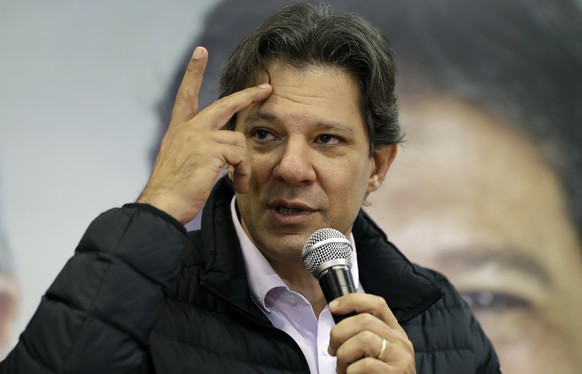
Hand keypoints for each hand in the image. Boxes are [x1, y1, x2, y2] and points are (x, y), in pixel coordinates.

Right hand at [137, 46, 271, 222]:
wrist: (162, 205)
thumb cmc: (173, 193)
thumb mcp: (183, 165)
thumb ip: (199, 152)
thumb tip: (222, 154)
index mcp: (179, 131)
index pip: (186, 96)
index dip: (193, 73)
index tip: (200, 52)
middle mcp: (187, 129)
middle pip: (223, 105)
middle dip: (247, 95)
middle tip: (265, 88)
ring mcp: (198, 136)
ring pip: (238, 140)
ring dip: (244, 164)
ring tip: (241, 182)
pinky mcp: (209, 148)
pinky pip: (240, 154)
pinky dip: (244, 171)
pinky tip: (238, 184)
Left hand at [328, 294, 415, 372]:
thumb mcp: (373, 353)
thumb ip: (362, 335)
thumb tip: (337, 316)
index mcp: (395, 332)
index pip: (377, 304)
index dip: (352, 300)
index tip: (332, 307)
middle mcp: (401, 342)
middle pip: (364, 320)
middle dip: (339, 334)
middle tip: (332, 351)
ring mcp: (401, 358)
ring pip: (364, 339)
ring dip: (344, 356)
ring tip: (343, 370)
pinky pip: (365, 365)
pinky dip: (350, 372)